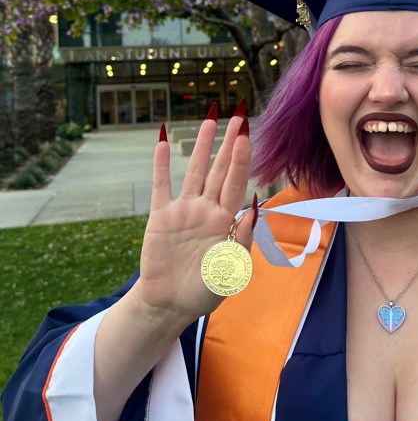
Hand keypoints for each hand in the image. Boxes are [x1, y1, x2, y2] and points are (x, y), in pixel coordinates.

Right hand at [136, 103, 254, 326]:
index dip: (241, 159)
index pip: (236, 183)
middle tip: (238, 116)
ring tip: (209, 120)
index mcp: (227, 221)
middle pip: (220, 170)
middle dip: (229, 143)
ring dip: (201, 147)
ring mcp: (184, 211)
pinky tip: (163, 142)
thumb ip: (241, 239)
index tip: (248, 135)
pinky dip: (162, 165)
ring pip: (195, 171)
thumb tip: (254, 210)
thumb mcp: (230, 269)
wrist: (170, 304)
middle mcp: (207, 210)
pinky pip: (161, 186)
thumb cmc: (204, 291)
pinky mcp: (160, 217)